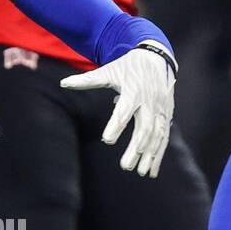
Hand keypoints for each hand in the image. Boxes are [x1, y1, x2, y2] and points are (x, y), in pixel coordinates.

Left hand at [61, 41, 175, 177]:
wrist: (156, 56)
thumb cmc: (127, 66)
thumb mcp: (108, 70)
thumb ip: (87, 80)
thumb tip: (63, 83)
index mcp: (133, 90)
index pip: (124, 110)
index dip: (116, 125)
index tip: (107, 140)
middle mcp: (149, 101)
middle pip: (144, 127)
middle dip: (136, 148)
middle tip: (125, 166)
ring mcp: (161, 108)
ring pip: (157, 135)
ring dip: (150, 155)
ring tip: (140, 172)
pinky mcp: (167, 114)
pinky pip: (165, 136)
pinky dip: (159, 154)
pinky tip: (152, 171)